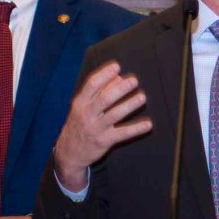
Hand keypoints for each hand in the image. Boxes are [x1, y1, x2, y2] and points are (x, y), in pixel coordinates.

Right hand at [52, 61, 151, 191]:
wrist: (69, 152)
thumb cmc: (80, 123)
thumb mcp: (83, 107)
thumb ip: (99, 92)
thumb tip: (119, 77)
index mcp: (80, 103)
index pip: (92, 85)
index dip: (104, 74)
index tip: (117, 66)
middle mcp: (87, 114)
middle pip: (105, 98)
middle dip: (120, 89)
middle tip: (134, 81)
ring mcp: (96, 128)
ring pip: (114, 115)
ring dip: (129, 105)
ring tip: (142, 97)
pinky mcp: (104, 141)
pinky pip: (122, 134)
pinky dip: (136, 129)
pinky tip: (148, 124)